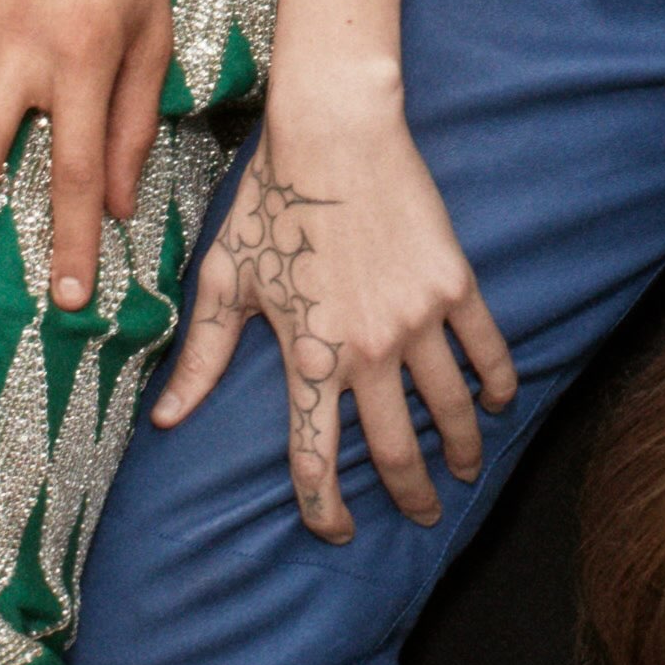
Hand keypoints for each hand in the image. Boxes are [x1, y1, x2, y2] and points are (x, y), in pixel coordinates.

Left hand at [150, 73, 519, 535]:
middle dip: (412, 496)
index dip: (326, 511)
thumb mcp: (225, 281)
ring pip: (451, 410)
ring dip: (461, 451)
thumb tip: (166, 421)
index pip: (317, 462)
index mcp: (308, 359)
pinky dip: (496, 385)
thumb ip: (201, 358)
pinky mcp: (453, 285)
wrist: (334, 133)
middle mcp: (368, 351)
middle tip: (424, 515)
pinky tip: (497, 404)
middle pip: (397, 451)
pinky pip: (487, 351)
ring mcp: (417, 320)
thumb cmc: (270, 202)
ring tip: (466, 470)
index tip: (336, 531)